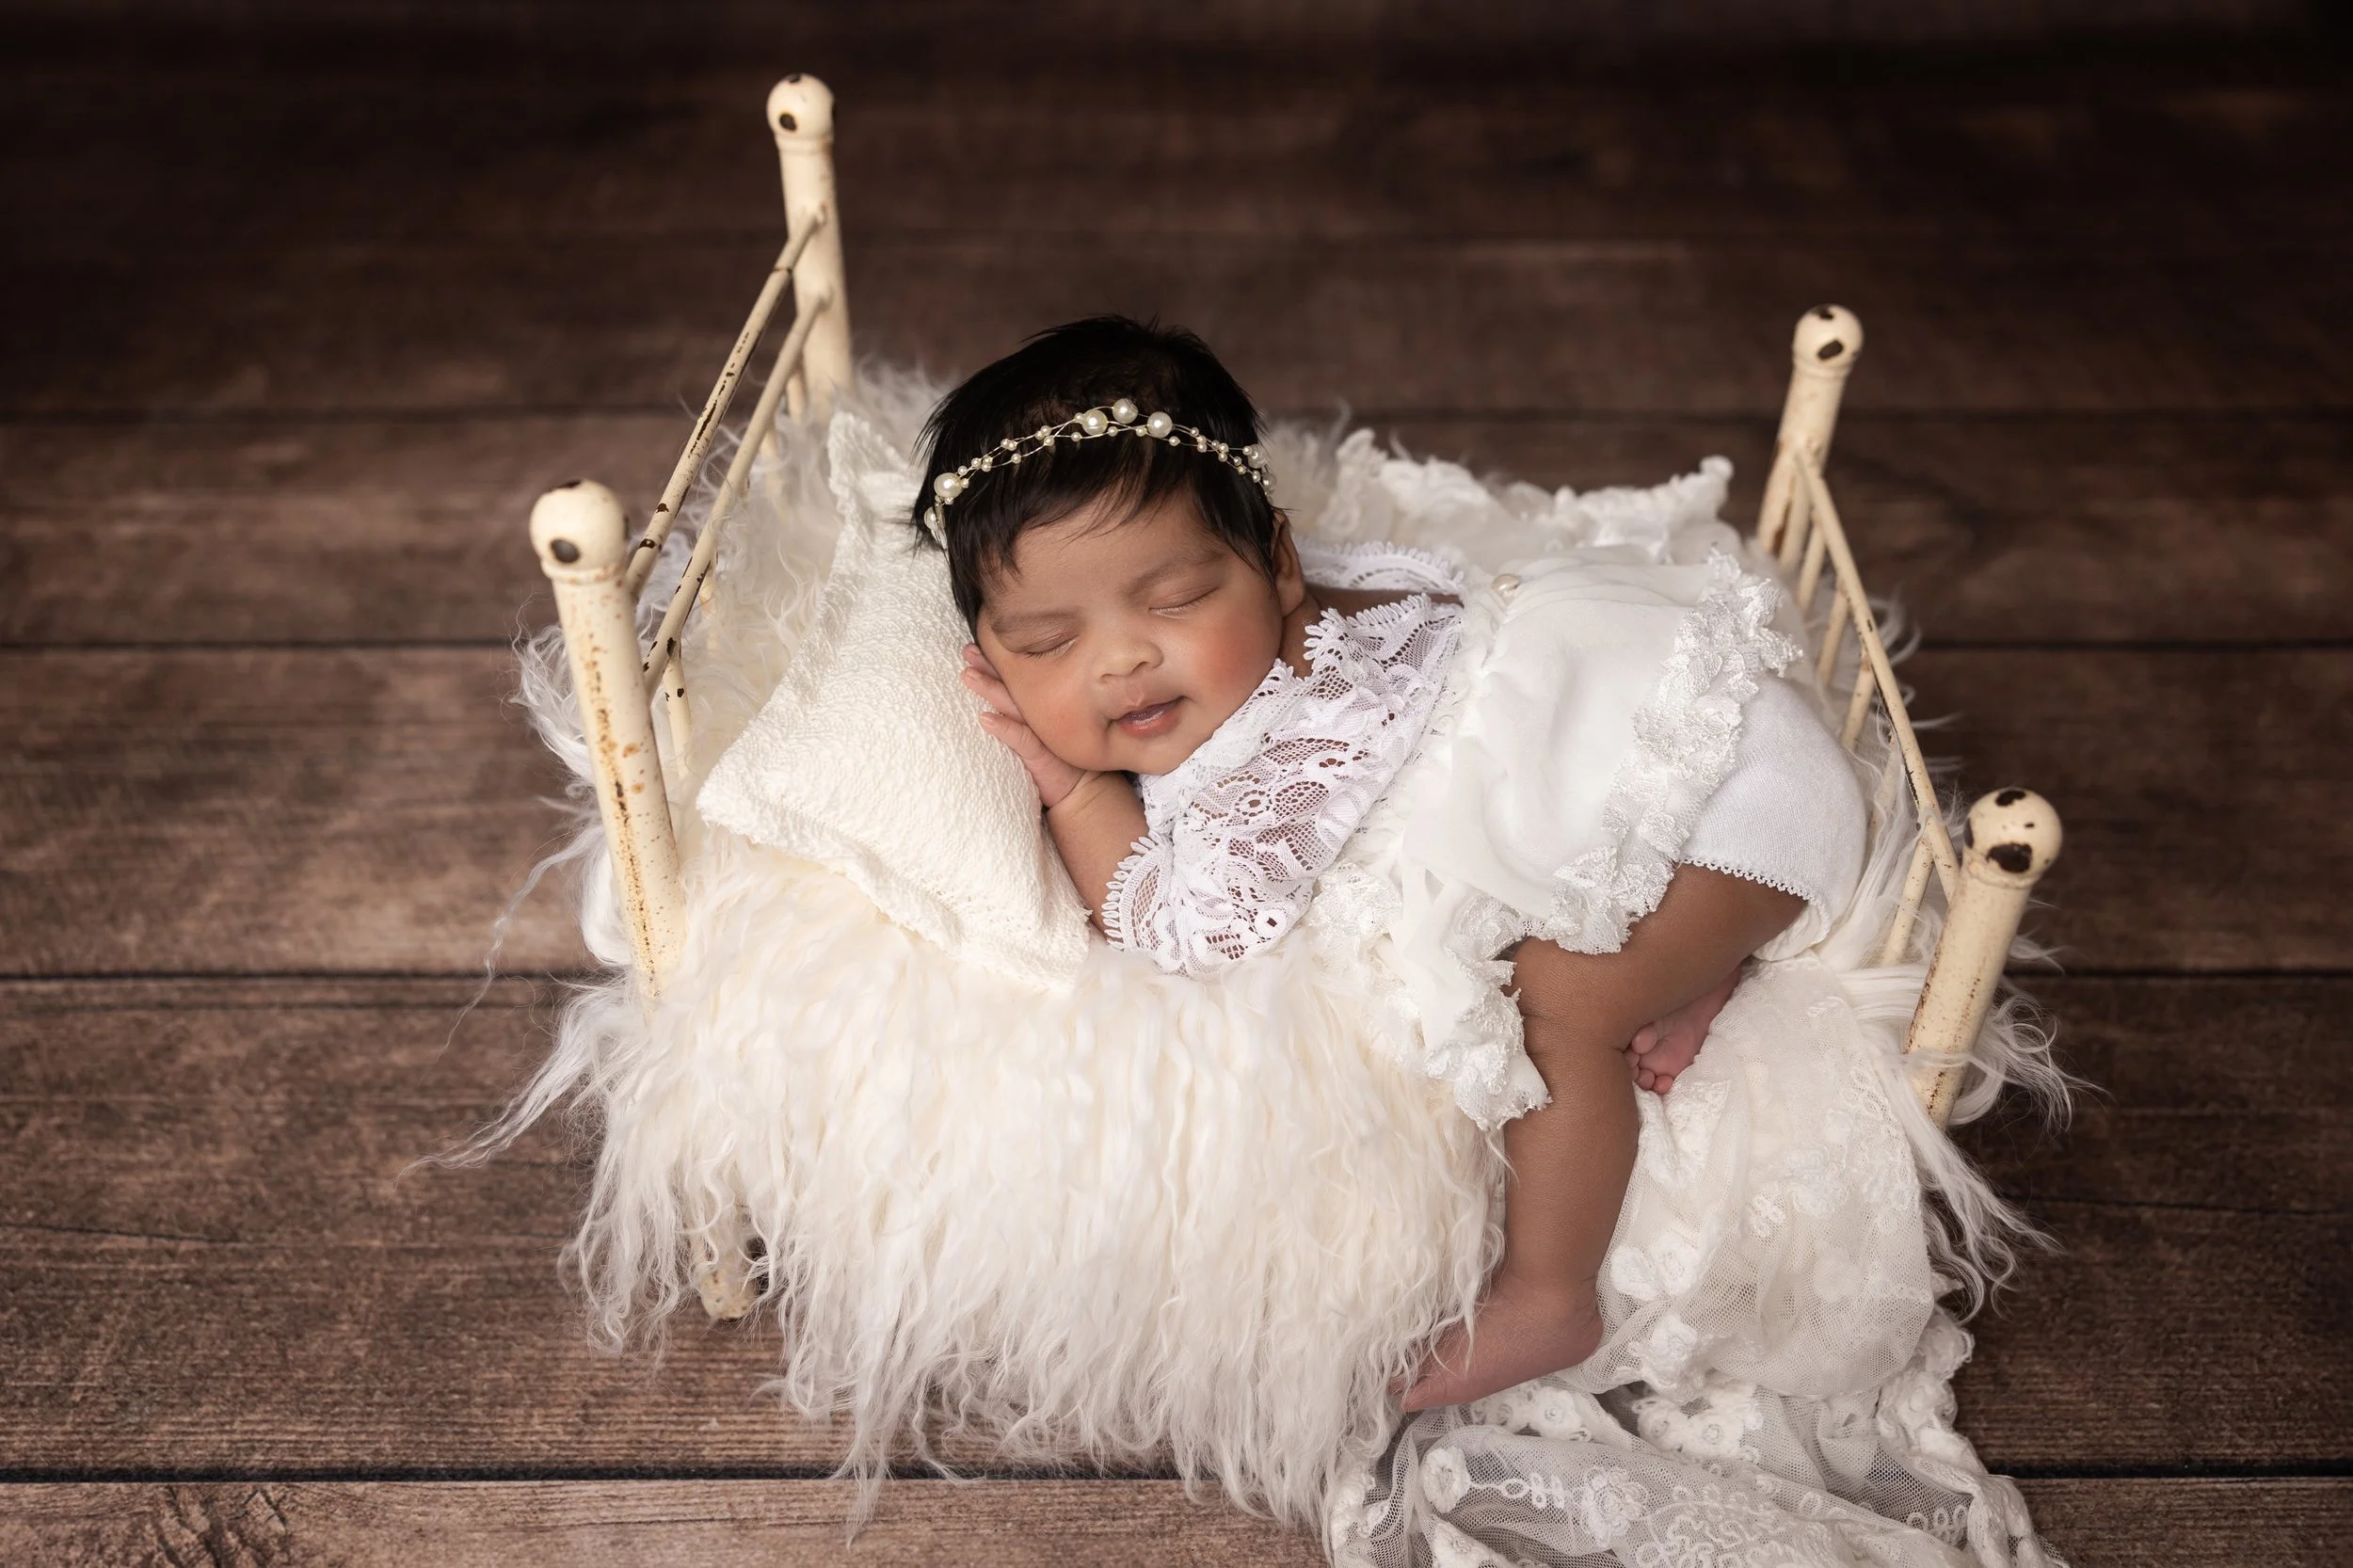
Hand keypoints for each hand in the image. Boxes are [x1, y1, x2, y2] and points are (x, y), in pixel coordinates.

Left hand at [960, 644, 1091, 808]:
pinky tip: (985, 719)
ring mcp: (1042, 733)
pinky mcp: (1041, 755)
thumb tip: (999, 697)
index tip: (975, 646)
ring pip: (1013, 705)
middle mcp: (1042, 714)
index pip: (1018, 679)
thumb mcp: (1045, 730)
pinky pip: (1020, 739)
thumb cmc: (1060, 759)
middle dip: (989, 666)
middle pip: (1013, 685)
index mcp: (1043, 706)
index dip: (997, 662)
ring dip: (990, 689)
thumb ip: (1027, 711)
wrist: (1082, 790)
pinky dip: (1003, 728)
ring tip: (968, 675)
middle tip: (967, 651)